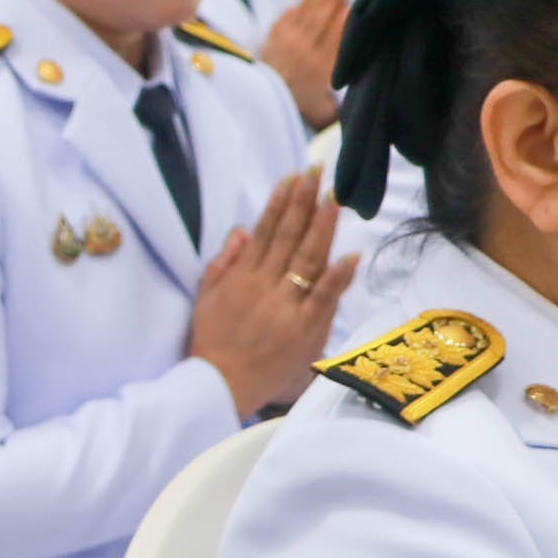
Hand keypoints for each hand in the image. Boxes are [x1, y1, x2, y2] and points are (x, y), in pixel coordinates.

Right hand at [186, 169, 356, 415]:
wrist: (220, 385)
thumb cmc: (212, 344)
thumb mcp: (206, 299)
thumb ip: (223, 263)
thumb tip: (242, 230)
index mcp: (242, 278)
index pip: (265, 231)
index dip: (280, 203)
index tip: (294, 178)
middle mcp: (264, 286)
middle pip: (289, 237)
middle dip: (304, 202)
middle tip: (318, 173)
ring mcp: (286, 306)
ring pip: (307, 259)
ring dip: (322, 227)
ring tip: (335, 198)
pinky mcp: (304, 329)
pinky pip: (323, 298)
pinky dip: (337, 277)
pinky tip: (351, 254)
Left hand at [262, 0, 350, 127]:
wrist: (261, 108)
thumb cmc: (299, 111)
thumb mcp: (325, 112)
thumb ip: (342, 101)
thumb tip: (359, 84)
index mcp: (320, 68)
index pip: (335, 37)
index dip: (343, 19)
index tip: (351, 4)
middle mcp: (303, 52)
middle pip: (321, 18)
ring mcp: (286, 44)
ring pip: (306, 13)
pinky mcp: (273, 39)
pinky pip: (287, 18)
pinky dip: (298, 5)